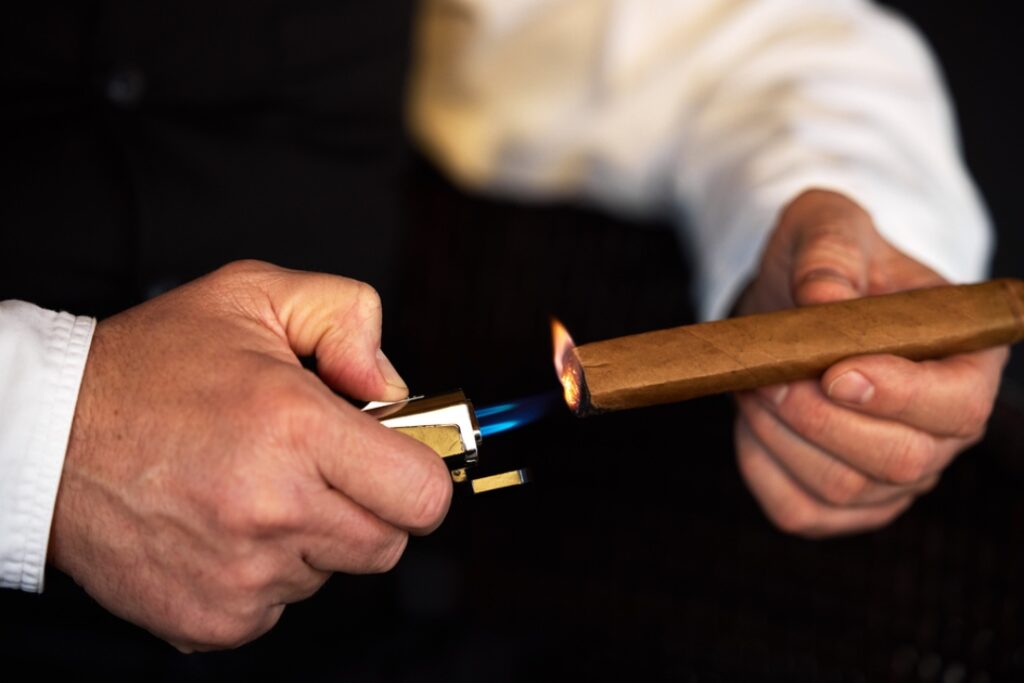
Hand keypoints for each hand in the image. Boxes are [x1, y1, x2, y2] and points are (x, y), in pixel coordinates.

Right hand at [50, 260, 452, 650]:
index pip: (423, 494)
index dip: (423, 476)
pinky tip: (226, 526)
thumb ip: (348, 317)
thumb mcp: (255, 296)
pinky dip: (267, 572)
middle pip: (388, 543)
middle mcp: (273, 508)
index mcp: (296, 428)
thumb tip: (394, 386)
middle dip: (370, 505)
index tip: (400, 459)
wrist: (48, 437)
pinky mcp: (211, 618)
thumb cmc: (151, 368)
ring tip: (256, 487)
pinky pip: (280, 605)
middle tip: (322, 466)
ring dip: (313, 537)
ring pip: (331, 572)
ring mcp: (241, 574)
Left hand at [733, 190, 1006, 537]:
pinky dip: (762, 468)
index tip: (834, 371)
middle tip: (768, 374)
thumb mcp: (829, 231)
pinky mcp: (843, 503)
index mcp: (967, 361)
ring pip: (842, 489)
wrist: (796, 301)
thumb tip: (822, 299)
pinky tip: (753, 419)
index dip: (898, 397)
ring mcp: (897, 477)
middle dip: (819, 418)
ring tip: (755, 383)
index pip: (956, 405)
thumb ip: (829, 257)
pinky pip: (800, 511)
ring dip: (781, 437)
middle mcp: (944, 431)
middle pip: (899, 460)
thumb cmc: (828, 262)